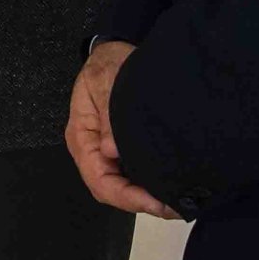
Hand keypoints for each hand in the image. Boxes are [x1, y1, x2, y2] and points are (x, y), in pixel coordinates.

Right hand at [65, 42, 180, 219]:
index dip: (127, 196)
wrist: (116, 52)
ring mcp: (106, 151)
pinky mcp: (121, 149)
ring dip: (146, 197)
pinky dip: (149, 184)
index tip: (156, 202)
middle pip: (111, 189)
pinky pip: (131, 175)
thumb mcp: (106, 80)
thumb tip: (112, 150)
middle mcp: (92, 149)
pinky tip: (169, 185)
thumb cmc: (108, 65)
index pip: (99, 179)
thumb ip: (109, 112)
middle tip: (175, 207)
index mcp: (82, 136)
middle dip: (140, 202)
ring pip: (122, 186)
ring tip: (177, 201)